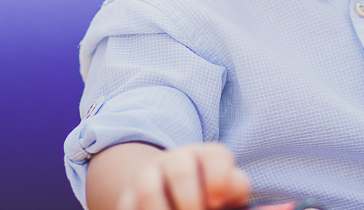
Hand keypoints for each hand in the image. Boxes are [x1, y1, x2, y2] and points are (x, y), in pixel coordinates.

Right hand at [116, 143, 249, 209]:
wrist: (173, 195)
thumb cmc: (210, 199)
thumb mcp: (228, 196)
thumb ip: (236, 194)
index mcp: (208, 158)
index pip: (216, 158)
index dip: (218, 179)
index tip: (218, 201)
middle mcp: (178, 162)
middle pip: (181, 171)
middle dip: (190, 201)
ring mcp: (150, 177)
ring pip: (149, 192)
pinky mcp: (128, 196)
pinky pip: (127, 206)